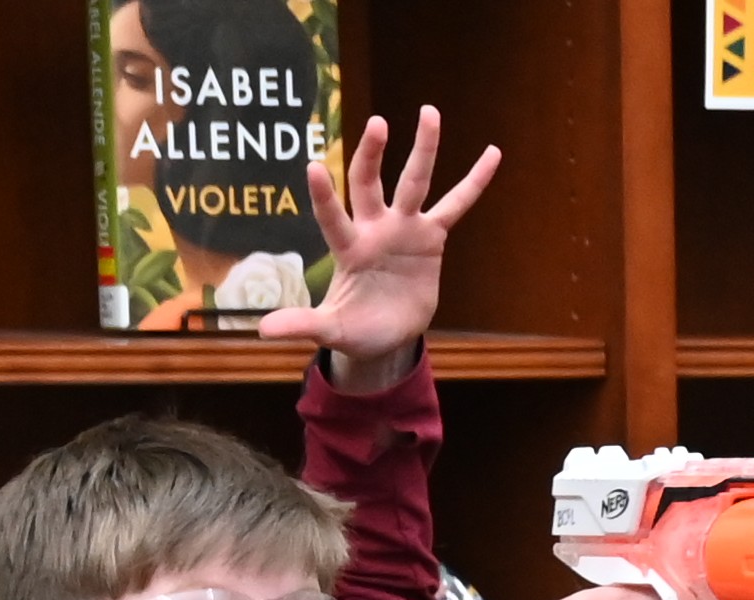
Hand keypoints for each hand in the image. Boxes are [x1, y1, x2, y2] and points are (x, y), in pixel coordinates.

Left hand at [258, 110, 498, 384]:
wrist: (385, 334)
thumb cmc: (354, 328)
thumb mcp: (331, 330)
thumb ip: (302, 323)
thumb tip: (262, 330)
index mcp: (349, 249)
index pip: (333, 217)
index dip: (324, 195)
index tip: (314, 165)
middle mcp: (375, 229)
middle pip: (371, 184)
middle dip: (372, 155)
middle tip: (377, 124)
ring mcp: (404, 228)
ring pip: (415, 182)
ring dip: (423, 148)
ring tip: (429, 112)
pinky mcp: (432, 236)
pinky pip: (456, 205)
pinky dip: (474, 182)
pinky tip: (492, 154)